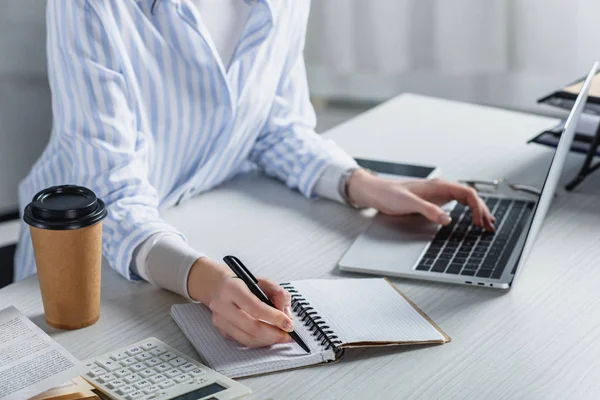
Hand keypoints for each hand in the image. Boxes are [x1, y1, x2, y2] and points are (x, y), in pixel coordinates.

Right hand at [187, 258, 293, 347]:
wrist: (219, 287)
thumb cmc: (242, 284)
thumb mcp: (263, 282)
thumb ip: (279, 294)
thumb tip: (287, 314)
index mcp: (233, 288)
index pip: (256, 307)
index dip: (274, 318)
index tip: (289, 324)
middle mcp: (222, 305)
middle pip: (251, 327)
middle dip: (274, 334)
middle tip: (288, 335)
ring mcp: (220, 321)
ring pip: (248, 338)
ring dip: (268, 340)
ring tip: (281, 337)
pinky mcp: (222, 331)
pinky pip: (244, 342)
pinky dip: (260, 342)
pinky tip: (269, 337)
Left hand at [347, 170, 495, 230]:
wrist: (376, 192)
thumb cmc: (389, 194)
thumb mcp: (408, 203)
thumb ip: (428, 210)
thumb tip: (447, 219)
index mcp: (439, 186)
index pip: (468, 193)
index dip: (478, 207)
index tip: (481, 221)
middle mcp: (441, 188)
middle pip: (470, 197)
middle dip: (482, 211)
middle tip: (490, 227)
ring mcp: (438, 194)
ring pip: (465, 200)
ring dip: (477, 211)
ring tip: (486, 224)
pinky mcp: (433, 200)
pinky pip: (456, 204)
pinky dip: (467, 211)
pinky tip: (470, 219)